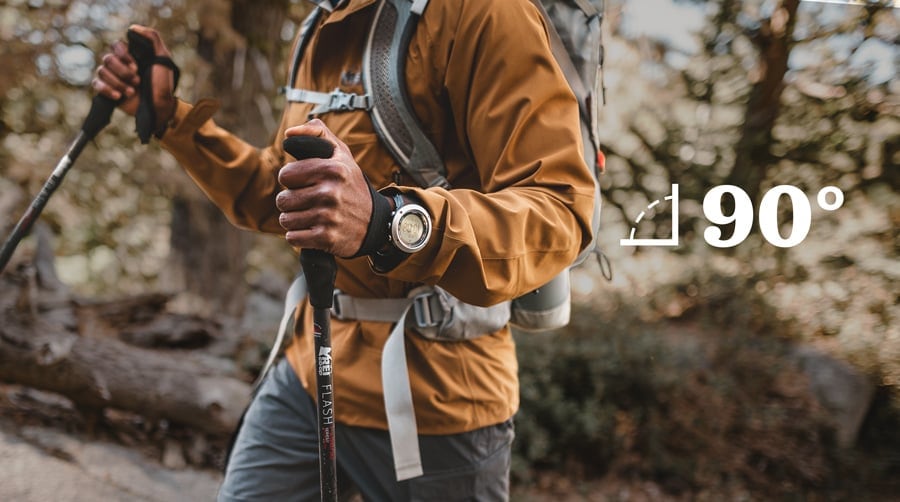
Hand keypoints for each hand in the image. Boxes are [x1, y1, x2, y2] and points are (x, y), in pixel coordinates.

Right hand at [91, 25, 176, 131]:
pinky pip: (96, 83)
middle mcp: (119, 64)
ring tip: (132, 92)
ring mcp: (112, 77)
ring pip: (102, 71)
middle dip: (123, 72)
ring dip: (119, 83)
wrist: (160, 107)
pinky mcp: (106, 90)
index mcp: (131, 55)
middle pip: (108, 59)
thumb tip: (133, 28)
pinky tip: (119, 96)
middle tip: (138, 81)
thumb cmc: (163, 84)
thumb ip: (153, 38)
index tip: (137, 67)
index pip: (116, 45)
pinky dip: (107, 89)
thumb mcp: (163, 59)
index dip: (124, 55)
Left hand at [277, 120, 375, 257]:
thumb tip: (288, 133)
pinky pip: (293, 237)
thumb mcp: (342, 154)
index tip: (304, 183)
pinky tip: (313, 230)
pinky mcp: (326, 238)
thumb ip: (317, 134)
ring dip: (294, 220)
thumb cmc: (351, 185)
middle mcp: (331, 192)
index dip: (292, 180)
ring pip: (285, 220)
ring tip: (311, 216)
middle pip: (283, 199)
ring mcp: (328, 217)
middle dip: (291, 202)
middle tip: (308, 202)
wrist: (377, 223)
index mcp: (333, 169)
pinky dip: (299, 236)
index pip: (285, 174)